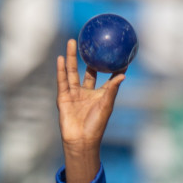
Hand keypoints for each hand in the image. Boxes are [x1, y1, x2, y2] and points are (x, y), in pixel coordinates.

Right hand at [56, 38, 125, 182]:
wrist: (81, 141)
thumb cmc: (96, 126)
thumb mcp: (106, 106)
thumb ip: (112, 90)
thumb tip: (122, 75)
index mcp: (100, 95)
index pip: (107, 78)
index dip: (111, 66)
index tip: (116, 52)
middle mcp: (87, 93)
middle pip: (87, 71)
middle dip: (88, 57)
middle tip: (90, 42)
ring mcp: (74, 94)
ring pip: (72, 72)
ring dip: (71, 57)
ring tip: (72, 41)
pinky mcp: (63, 98)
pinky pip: (62, 81)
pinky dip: (61, 70)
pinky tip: (60, 58)